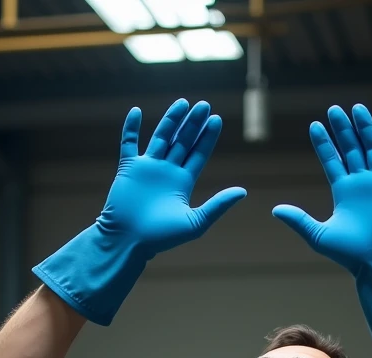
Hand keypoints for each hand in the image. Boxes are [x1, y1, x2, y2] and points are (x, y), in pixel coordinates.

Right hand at [100, 98, 246, 255]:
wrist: (129, 241)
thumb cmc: (161, 237)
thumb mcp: (196, 222)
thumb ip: (218, 205)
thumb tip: (243, 191)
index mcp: (183, 184)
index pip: (198, 154)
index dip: (207, 137)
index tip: (216, 119)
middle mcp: (166, 173)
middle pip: (183, 142)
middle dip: (193, 124)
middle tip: (204, 105)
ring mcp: (147, 169)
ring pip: (161, 137)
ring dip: (171, 120)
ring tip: (183, 103)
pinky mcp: (128, 169)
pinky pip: (129, 143)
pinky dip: (132, 127)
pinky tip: (137, 111)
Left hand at [272, 104, 371, 274]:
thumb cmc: (351, 254)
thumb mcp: (318, 235)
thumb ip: (299, 220)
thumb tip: (275, 210)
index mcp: (342, 192)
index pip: (331, 161)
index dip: (324, 143)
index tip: (314, 125)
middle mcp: (361, 184)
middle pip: (350, 149)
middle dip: (342, 130)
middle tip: (333, 109)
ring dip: (365, 128)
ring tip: (357, 108)